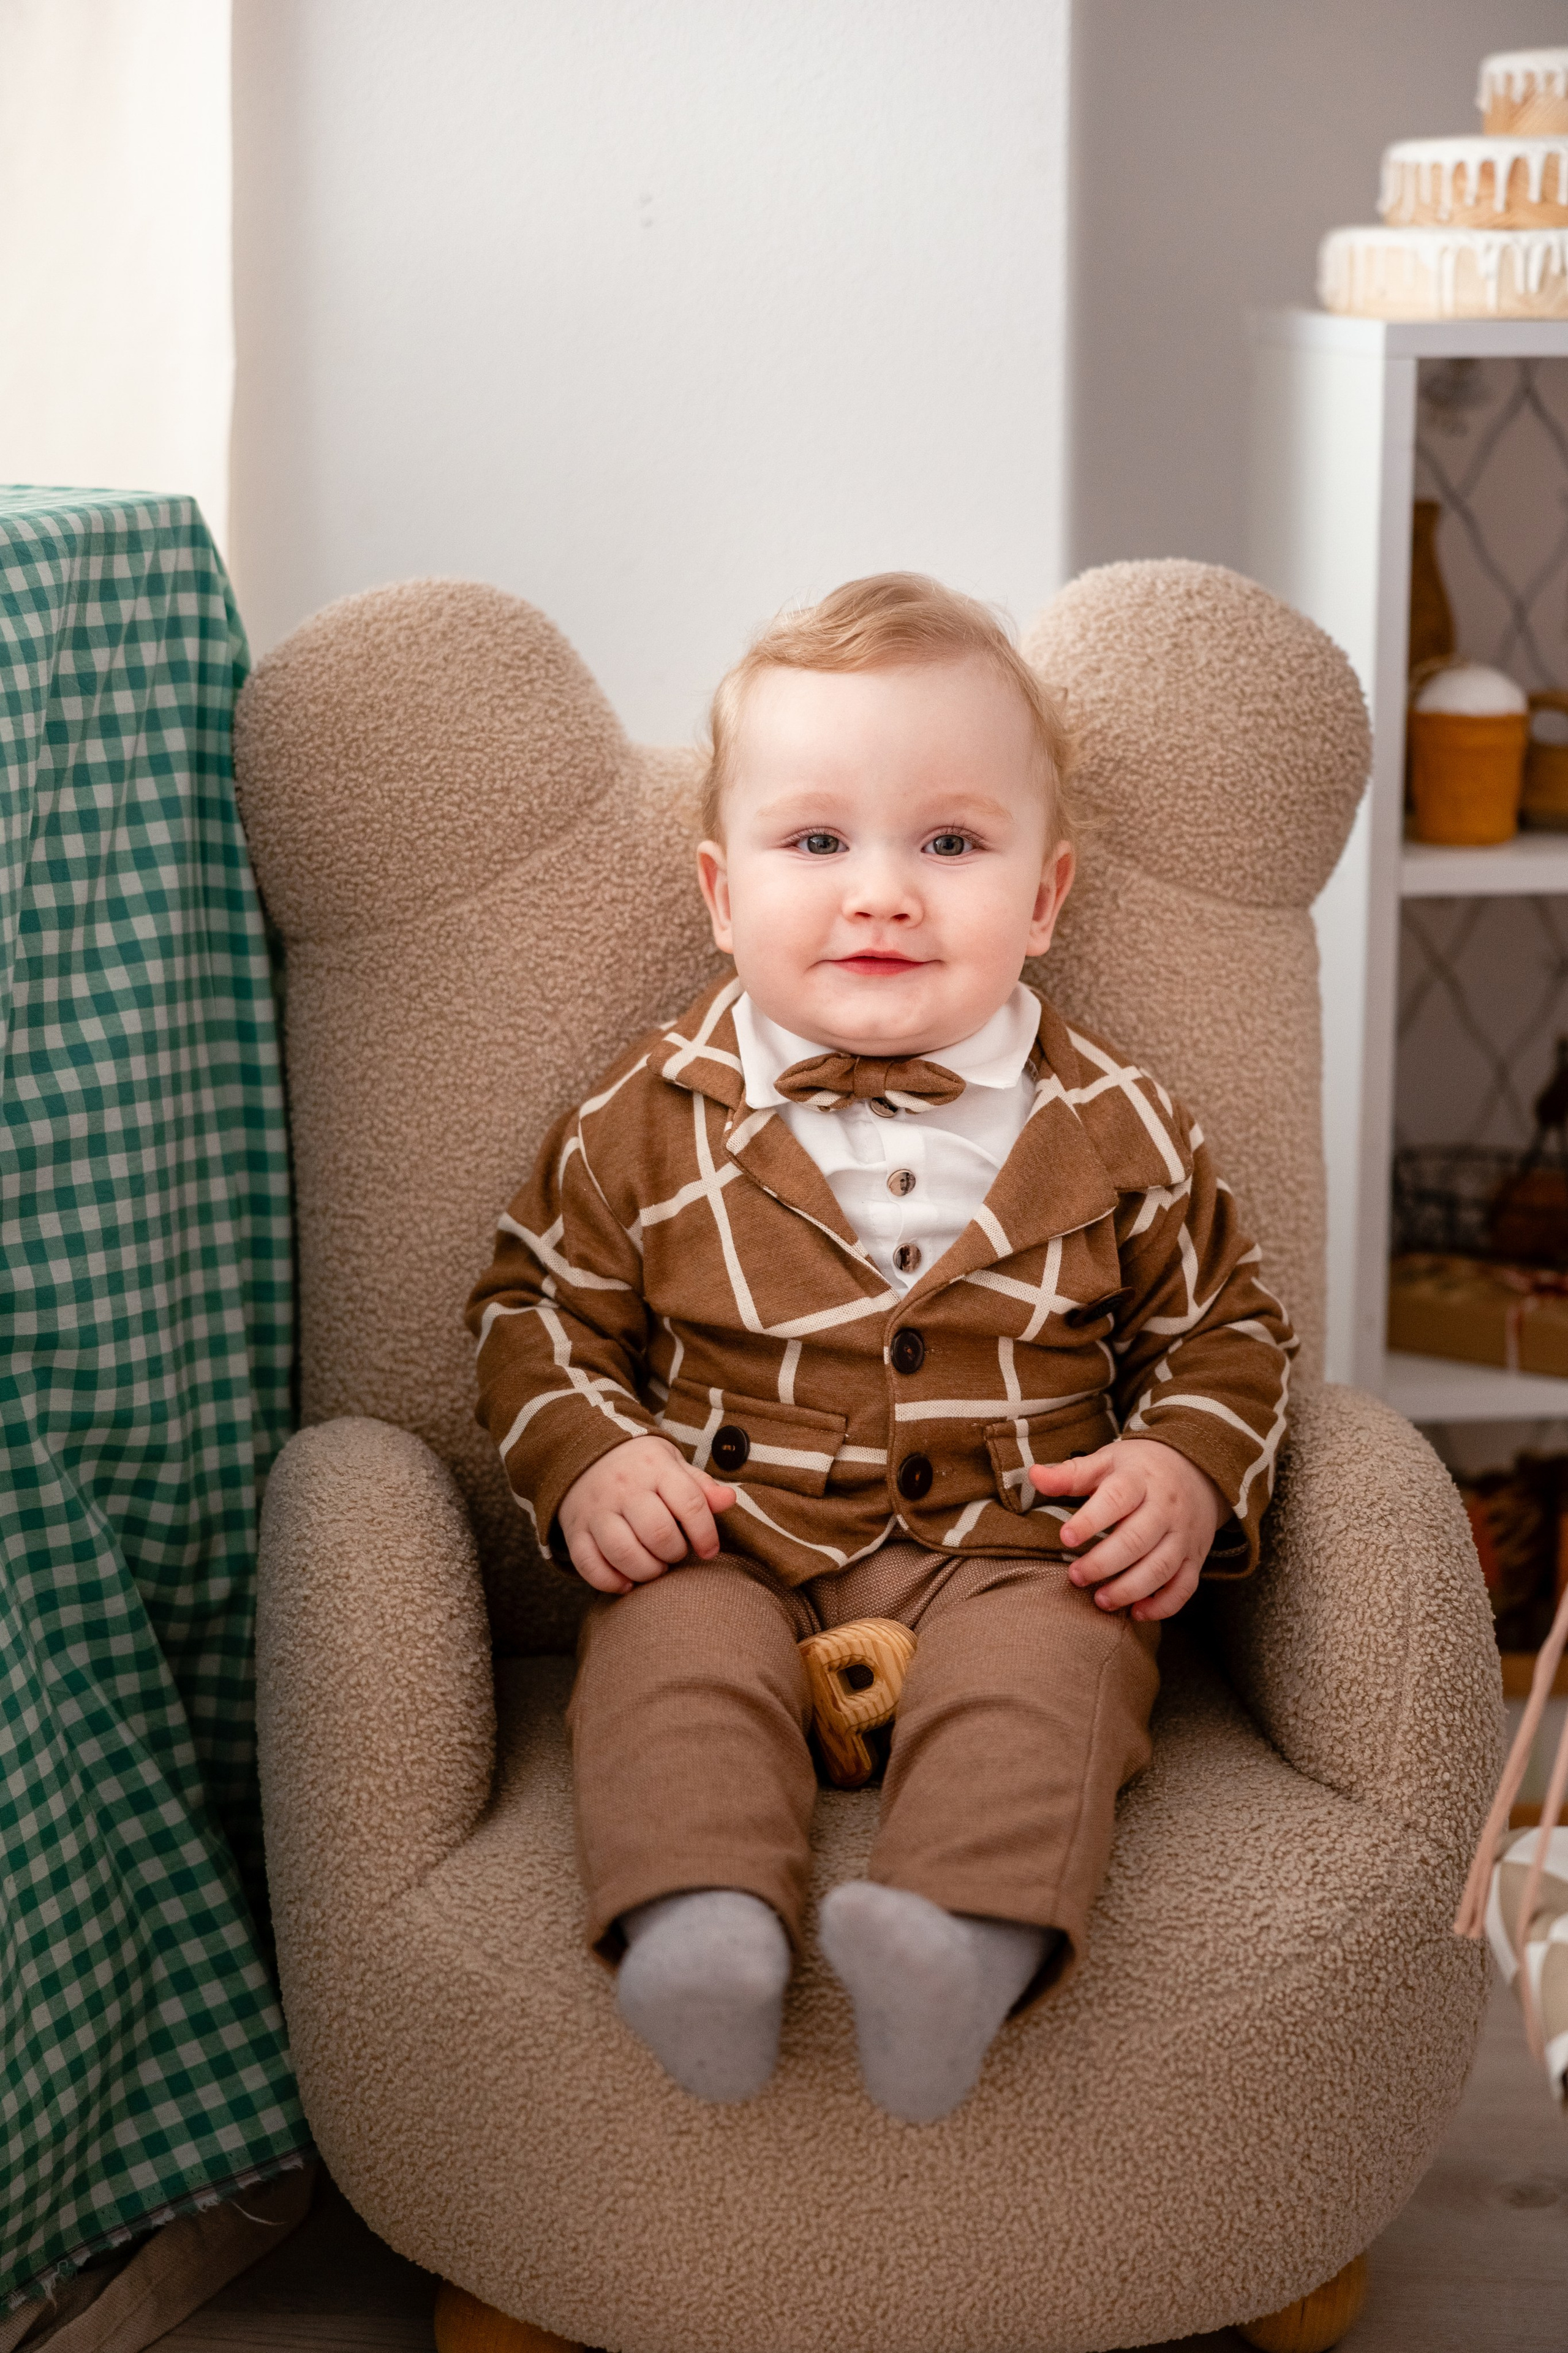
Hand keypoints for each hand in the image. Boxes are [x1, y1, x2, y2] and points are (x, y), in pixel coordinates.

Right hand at [557, 1435, 735, 1595]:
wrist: (586, 1451)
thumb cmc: (641, 1466)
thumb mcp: (672, 1464)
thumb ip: (700, 1486)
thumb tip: (729, 1500)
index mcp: (655, 1468)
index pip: (689, 1503)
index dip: (705, 1534)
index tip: (708, 1550)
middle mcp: (624, 1488)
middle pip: (657, 1532)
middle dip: (674, 1553)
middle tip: (676, 1554)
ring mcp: (596, 1510)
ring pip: (623, 1552)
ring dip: (647, 1570)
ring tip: (655, 1568)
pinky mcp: (575, 1530)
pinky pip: (589, 1565)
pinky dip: (610, 1582)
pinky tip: (627, 1582)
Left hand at [1028, 1438, 1223, 1622]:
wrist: (1196, 1469)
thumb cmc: (1139, 1469)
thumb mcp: (1107, 1461)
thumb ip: (1071, 1473)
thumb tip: (1034, 1476)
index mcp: (1139, 1479)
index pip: (1117, 1498)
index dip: (1091, 1520)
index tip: (1065, 1537)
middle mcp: (1165, 1508)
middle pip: (1137, 1540)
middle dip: (1103, 1563)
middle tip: (1075, 1576)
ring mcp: (1183, 1535)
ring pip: (1160, 1567)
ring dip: (1129, 1589)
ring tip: (1100, 1600)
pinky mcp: (1195, 1557)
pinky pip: (1185, 1586)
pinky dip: (1163, 1605)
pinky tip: (1137, 1613)